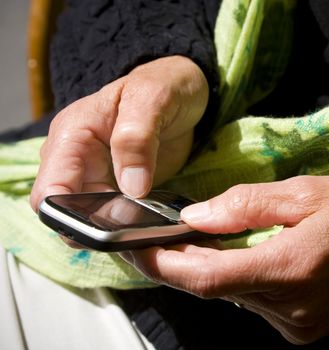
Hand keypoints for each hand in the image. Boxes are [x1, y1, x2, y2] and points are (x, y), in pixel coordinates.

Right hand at [30, 55, 207, 210]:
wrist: (182, 90)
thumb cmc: (163, 84)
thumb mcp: (152, 100)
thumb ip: (136, 138)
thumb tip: (131, 187)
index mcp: (73, 135)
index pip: (51, 188)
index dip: (65, 214)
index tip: (99, 226)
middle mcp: (78, 159)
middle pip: (68, 210)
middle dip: (93, 225)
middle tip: (132, 227)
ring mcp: (99, 175)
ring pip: (91, 216)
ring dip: (113, 226)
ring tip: (144, 225)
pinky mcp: (120, 186)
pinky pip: (115, 212)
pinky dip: (129, 221)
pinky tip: (149, 222)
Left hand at [120, 173, 328, 343]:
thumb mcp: (307, 191)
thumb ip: (246, 205)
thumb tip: (196, 216)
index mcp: (289, 267)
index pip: (205, 276)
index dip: (163, 264)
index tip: (136, 249)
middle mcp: (289, 306)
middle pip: (215, 287)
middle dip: (185, 260)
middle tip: (169, 234)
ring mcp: (296, 323)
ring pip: (233, 295)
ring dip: (216, 267)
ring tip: (213, 236)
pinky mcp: (302, 327)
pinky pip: (255, 301)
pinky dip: (241, 277)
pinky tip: (247, 254)